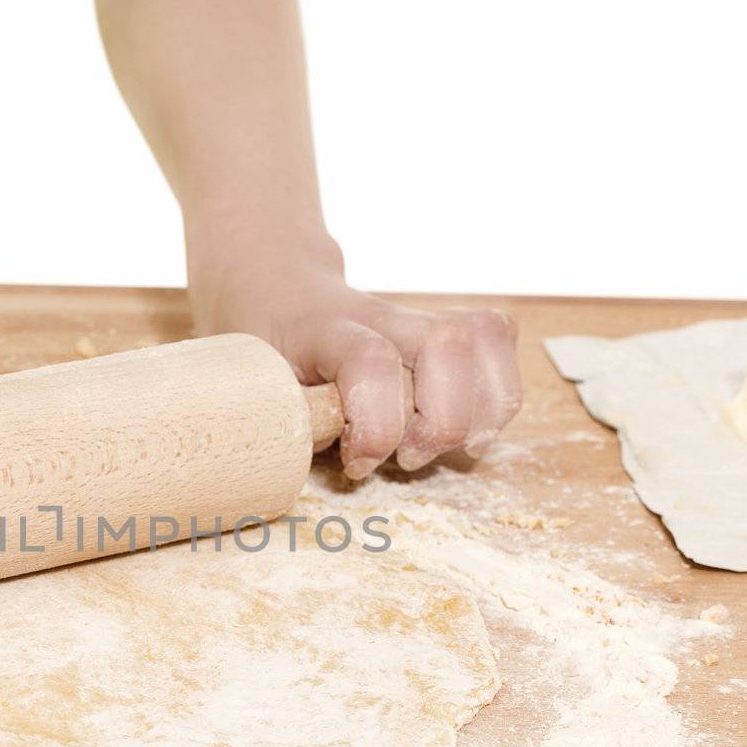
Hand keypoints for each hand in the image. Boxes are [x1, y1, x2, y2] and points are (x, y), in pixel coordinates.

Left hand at [188, 234, 521, 478]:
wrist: (271, 283)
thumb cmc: (260, 340)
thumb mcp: (248, 381)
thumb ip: (279, 420)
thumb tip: (306, 459)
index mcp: (321, 330)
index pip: (368, 360)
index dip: (375, 424)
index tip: (355, 464)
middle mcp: (378, 318)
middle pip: (448, 343)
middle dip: (444, 421)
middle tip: (408, 459)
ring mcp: (414, 319)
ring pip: (486, 337)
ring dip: (484, 408)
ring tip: (448, 448)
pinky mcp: (441, 328)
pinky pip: (495, 340)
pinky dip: (498, 391)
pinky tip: (467, 427)